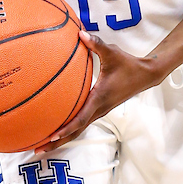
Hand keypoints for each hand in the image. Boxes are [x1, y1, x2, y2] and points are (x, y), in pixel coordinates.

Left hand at [34, 30, 160, 151]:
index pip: (81, 118)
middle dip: (57, 142)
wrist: (145, 75)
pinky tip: (56, 130)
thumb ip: (96, 44)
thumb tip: (80, 33)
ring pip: (79, 129)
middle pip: (76, 131)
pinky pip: (82, 122)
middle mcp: (99, 109)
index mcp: (100, 98)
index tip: (52, 136)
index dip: (66, 128)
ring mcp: (100, 111)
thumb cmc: (128, 64)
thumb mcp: (112, 52)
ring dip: (62, 139)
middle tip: (37, 150)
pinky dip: (69, 129)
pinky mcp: (99, 109)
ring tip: (41, 146)